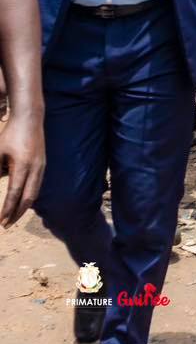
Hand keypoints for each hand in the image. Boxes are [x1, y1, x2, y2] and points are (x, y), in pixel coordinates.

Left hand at [0, 108, 42, 227]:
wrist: (30, 118)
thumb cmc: (10, 134)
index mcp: (22, 165)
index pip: (14, 193)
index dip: (7, 209)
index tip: (0, 221)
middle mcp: (35, 168)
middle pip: (28, 198)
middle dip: (17, 214)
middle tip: (6, 225)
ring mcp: (41, 166)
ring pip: (34, 193)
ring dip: (24, 207)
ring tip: (13, 217)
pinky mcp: (43, 164)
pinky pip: (37, 185)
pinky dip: (29, 197)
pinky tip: (22, 201)